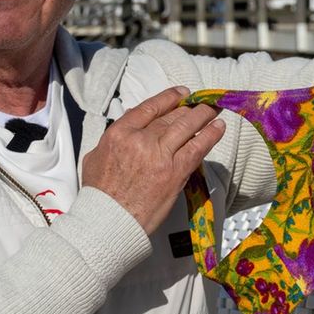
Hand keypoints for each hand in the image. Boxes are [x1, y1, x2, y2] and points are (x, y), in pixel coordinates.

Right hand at [81, 86, 224, 234]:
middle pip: (172, 116)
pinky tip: (218, 128)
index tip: (181, 93)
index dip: (169, 97)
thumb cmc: (100, 194)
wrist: (110, 220)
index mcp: (119, 133)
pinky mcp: (175, 172)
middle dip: (190, 107)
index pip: (149, 107)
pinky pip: (197, 148)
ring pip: (187, 126)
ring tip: (214, 110)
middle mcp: (140, 140)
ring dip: (204, 116)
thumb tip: (131, 121)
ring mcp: (160, 155)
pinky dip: (210, 135)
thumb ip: (115, 137)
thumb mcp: (96, 157)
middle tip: (202, 103)